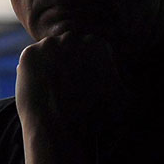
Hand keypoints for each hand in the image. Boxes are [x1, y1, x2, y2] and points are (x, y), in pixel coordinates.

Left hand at [16, 31, 122, 163]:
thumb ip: (128, 86)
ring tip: (51, 90)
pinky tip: (38, 89)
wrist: (60, 126)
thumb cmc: (93, 117)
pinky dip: (31, 73)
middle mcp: (73, 37)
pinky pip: (30, 61)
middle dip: (66, 65)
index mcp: (97, 43)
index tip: (82, 86)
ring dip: (48, 67)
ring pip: (48, 54)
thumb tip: (134, 88)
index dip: (84, 69)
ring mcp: (48, 43)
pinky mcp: (29, 53)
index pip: (87, 51)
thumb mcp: (123, 100)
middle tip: (65, 89)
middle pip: (67, 49)